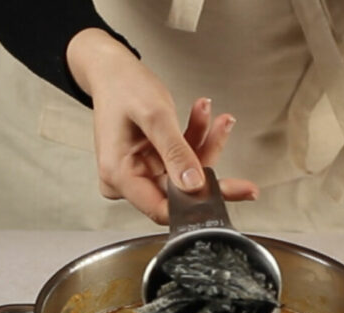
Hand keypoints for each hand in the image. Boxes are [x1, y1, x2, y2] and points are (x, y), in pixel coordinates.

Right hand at [66, 28, 257, 222]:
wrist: (112, 72)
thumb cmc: (123, 87)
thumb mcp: (155, 115)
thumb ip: (175, 151)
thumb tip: (194, 185)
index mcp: (119, 175)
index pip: (161, 208)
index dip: (194, 204)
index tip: (225, 191)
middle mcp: (127, 180)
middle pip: (178, 192)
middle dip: (207, 163)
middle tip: (231, 151)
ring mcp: (140, 173)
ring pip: (185, 175)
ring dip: (204, 146)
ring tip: (217, 119)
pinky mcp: (151, 165)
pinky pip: (182, 162)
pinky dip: (196, 139)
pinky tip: (203, 117)